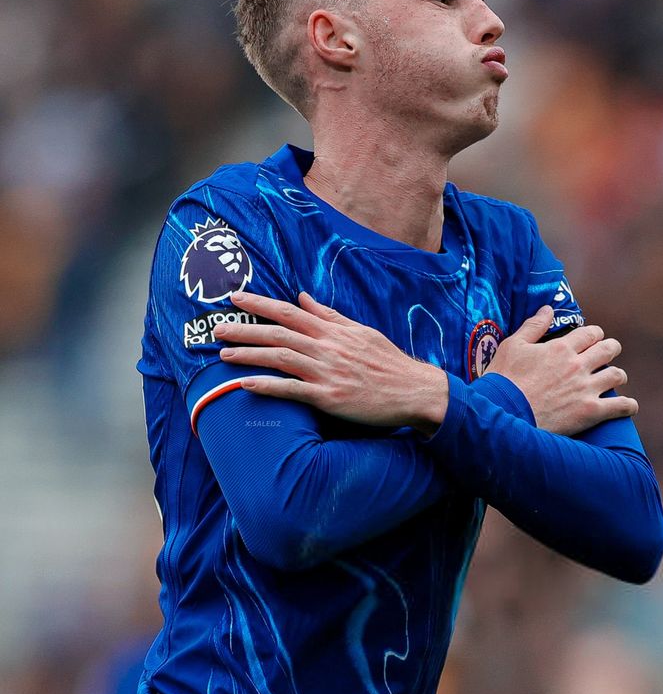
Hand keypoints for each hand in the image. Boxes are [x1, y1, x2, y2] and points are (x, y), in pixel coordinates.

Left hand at [212, 291, 448, 431]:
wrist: (414, 391)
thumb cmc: (387, 362)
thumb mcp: (360, 331)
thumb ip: (329, 315)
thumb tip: (303, 297)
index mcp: (334, 330)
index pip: (290, 311)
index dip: (261, 303)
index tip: (236, 298)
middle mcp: (327, 347)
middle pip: (278, 333)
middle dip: (245, 328)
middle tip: (218, 327)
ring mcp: (327, 372)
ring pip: (280, 358)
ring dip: (249, 354)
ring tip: (224, 354)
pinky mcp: (329, 397)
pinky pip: (292, 390)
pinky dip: (267, 386)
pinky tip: (245, 385)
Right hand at [487, 306, 637, 434]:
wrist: (504, 413)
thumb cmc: (504, 379)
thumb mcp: (513, 345)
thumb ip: (533, 326)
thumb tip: (548, 309)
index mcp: (561, 347)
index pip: (590, 333)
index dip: (595, 334)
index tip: (594, 337)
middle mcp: (578, 365)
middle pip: (608, 349)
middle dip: (611, 349)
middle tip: (609, 353)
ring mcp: (586, 388)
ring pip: (617, 375)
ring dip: (618, 374)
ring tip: (615, 377)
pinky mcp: (590, 412)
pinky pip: (620, 406)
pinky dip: (628, 405)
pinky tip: (629, 406)